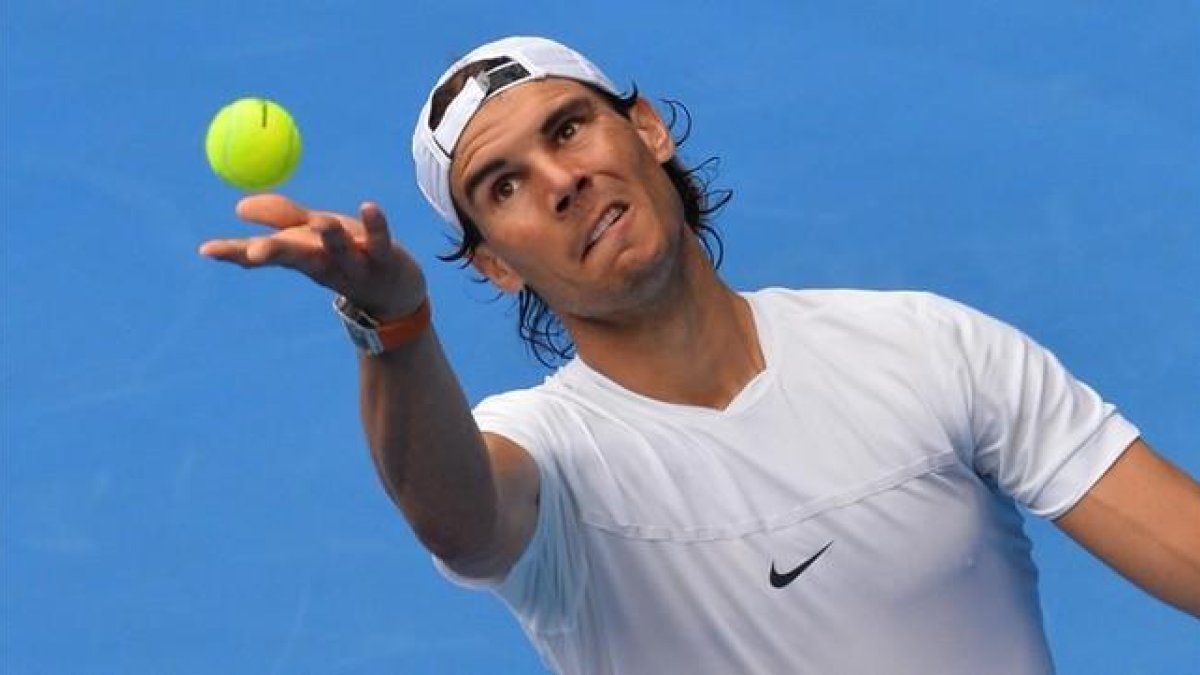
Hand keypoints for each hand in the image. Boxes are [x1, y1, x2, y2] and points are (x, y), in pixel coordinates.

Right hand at [198, 194, 426, 318]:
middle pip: (296, 256)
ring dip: (329, 236)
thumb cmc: (347, 259)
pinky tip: (369, 206)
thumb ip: (281, 218)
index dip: (235, 252)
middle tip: (253, 252)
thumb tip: (240, 206)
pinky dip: (375, 223)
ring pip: (339, 250)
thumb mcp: (312, 238)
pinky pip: (379, 240)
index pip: (264, 255)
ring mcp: (355, 263)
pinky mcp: (385, 258)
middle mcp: (324, 263)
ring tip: (320, 221)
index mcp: (301, 257)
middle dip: (274, 252)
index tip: (206, 250)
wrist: (395, 296)